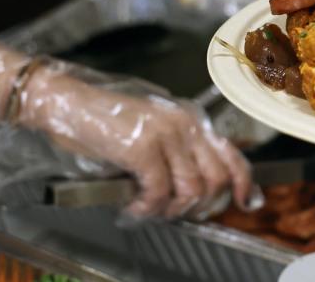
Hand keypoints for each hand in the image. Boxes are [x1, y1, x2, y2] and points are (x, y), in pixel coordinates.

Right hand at [19, 72, 253, 219]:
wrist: (68, 101)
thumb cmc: (104, 120)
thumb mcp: (152, 132)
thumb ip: (177, 153)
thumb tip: (195, 190)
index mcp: (191, 119)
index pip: (231, 153)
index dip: (243, 182)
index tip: (246, 202)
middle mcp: (185, 123)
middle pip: (215, 178)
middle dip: (199, 206)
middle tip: (174, 213)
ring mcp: (166, 133)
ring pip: (190, 189)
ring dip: (170, 209)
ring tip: (148, 208)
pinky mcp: (143, 146)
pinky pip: (158, 191)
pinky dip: (146, 207)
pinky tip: (132, 204)